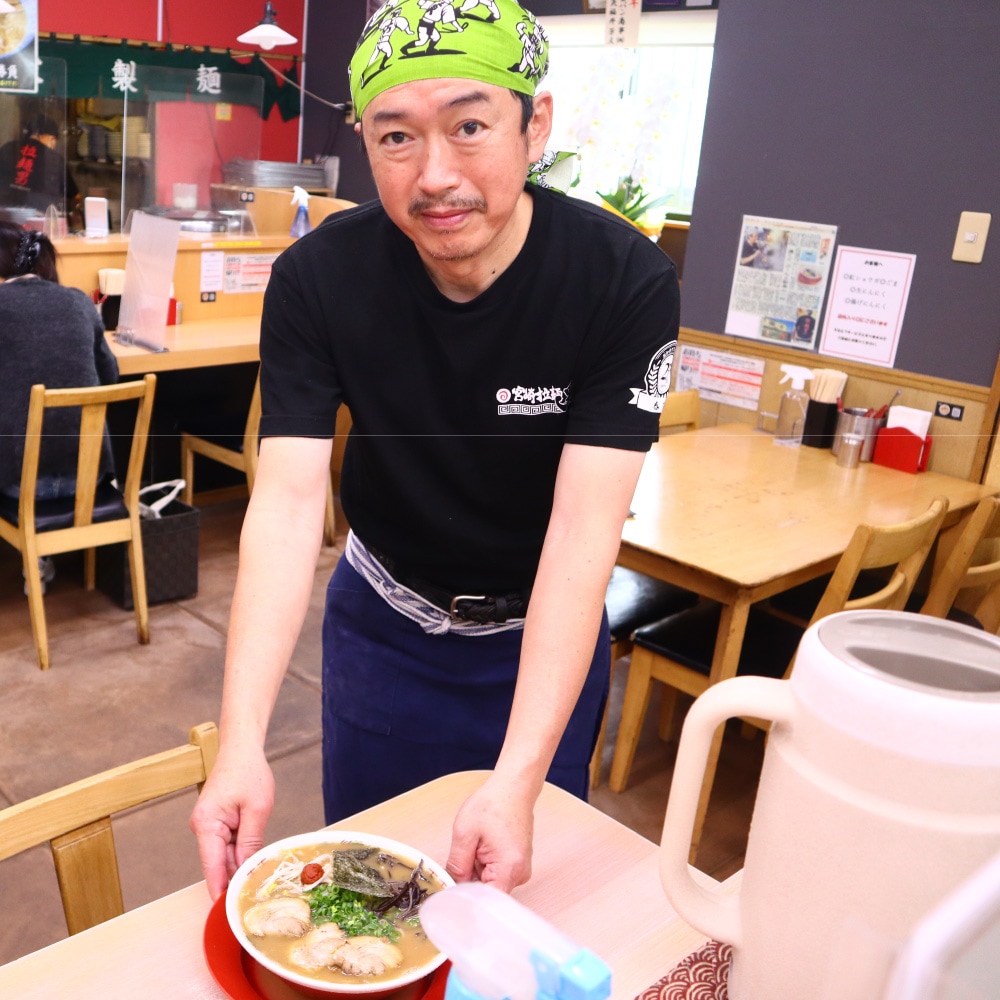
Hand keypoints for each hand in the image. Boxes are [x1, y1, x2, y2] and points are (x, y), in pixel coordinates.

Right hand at [189, 742, 274, 898]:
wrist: (241, 748)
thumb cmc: (248, 772)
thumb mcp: (257, 808)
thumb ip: (251, 841)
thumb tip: (247, 870)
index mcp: (206, 825)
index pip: (212, 867)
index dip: (220, 891)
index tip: (227, 913)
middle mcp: (203, 828)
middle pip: (218, 864)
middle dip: (234, 881)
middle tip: (252, 904)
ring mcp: (209, 826)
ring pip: (225, 856)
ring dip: (239, 868)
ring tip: (256, 889)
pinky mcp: (218, 823)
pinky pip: (229, 845)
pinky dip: (240, 855)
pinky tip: (254, 866)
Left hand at [445, 774, 535, 892]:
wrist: (513, 787)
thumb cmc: (493, 804)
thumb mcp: (465, 833)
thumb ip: (457, 865)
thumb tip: (452, 887)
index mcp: (509, 869)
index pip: (485, 902)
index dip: (466, 898)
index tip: (451, 892)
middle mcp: (519, 874)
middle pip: (487, 893)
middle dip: (470, 880)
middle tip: (463, 857)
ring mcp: (520, 869)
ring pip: (490, 882)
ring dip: (477, 870)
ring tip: (475, 846)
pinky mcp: (517, 862)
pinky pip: (496, 873)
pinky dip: (484, 864)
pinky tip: (482, 846)